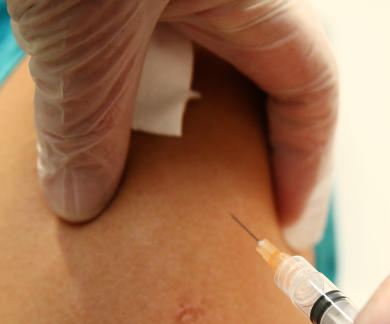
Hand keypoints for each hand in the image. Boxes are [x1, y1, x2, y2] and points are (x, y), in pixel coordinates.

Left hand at [6, 0, 336, 247]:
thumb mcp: (82, 39)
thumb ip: (84, 129)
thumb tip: (79, 204)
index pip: (311, 91)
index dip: (308, 166)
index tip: (291, 226)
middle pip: (269, 74)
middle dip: (256, 142)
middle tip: (241, 200)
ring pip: (210, 51)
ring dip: (189, 110)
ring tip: (171, 170)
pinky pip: (157, 32)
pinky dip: (139, 77)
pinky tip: (112, 106)